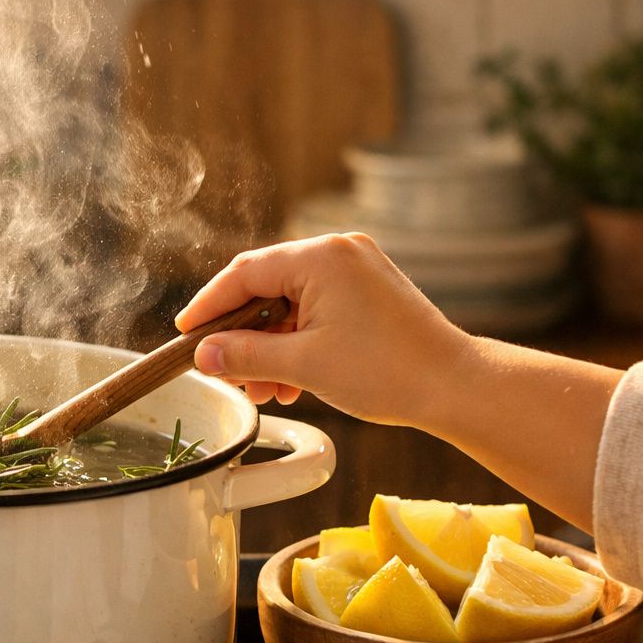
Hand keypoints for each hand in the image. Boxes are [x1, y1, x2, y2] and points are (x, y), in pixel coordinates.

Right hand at [175, 233, 469, 426]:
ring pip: (291, 303)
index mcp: (320, 257)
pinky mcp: (369, 290)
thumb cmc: (387, 371)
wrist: (456, 386)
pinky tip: (291, 380)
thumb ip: (245, 356)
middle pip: (266, 287)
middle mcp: (338, 252)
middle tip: (225, 372)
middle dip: (242, 335)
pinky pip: (317, 308)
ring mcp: (357, 269)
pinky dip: (298, 341)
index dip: (208, 305)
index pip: (243, 273)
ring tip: (263, 389)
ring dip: (270, 345)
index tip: (186, 333)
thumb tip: (204, 355)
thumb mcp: (303, 365)